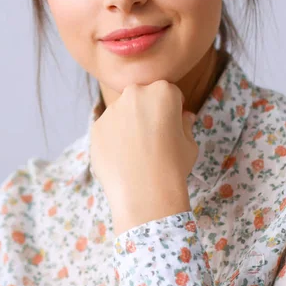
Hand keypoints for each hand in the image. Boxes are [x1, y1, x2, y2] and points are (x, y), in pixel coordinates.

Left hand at [90, 80, 197, 235]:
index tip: (172, 125)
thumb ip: (185, 124)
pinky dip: (113, 139)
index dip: (173, 110)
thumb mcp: (189, 144)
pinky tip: (122, 158)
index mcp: (162, 92)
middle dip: (148, 112)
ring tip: (136, 152)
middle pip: (142, 98)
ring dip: (129, 124)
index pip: (170, 93)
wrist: (144, 193)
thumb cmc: (173, 166)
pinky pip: (108, 129)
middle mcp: (133, 94)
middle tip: (153, 138)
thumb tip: (184, 117)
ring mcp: (111, 110)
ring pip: (122, 112)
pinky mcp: (95, 127)